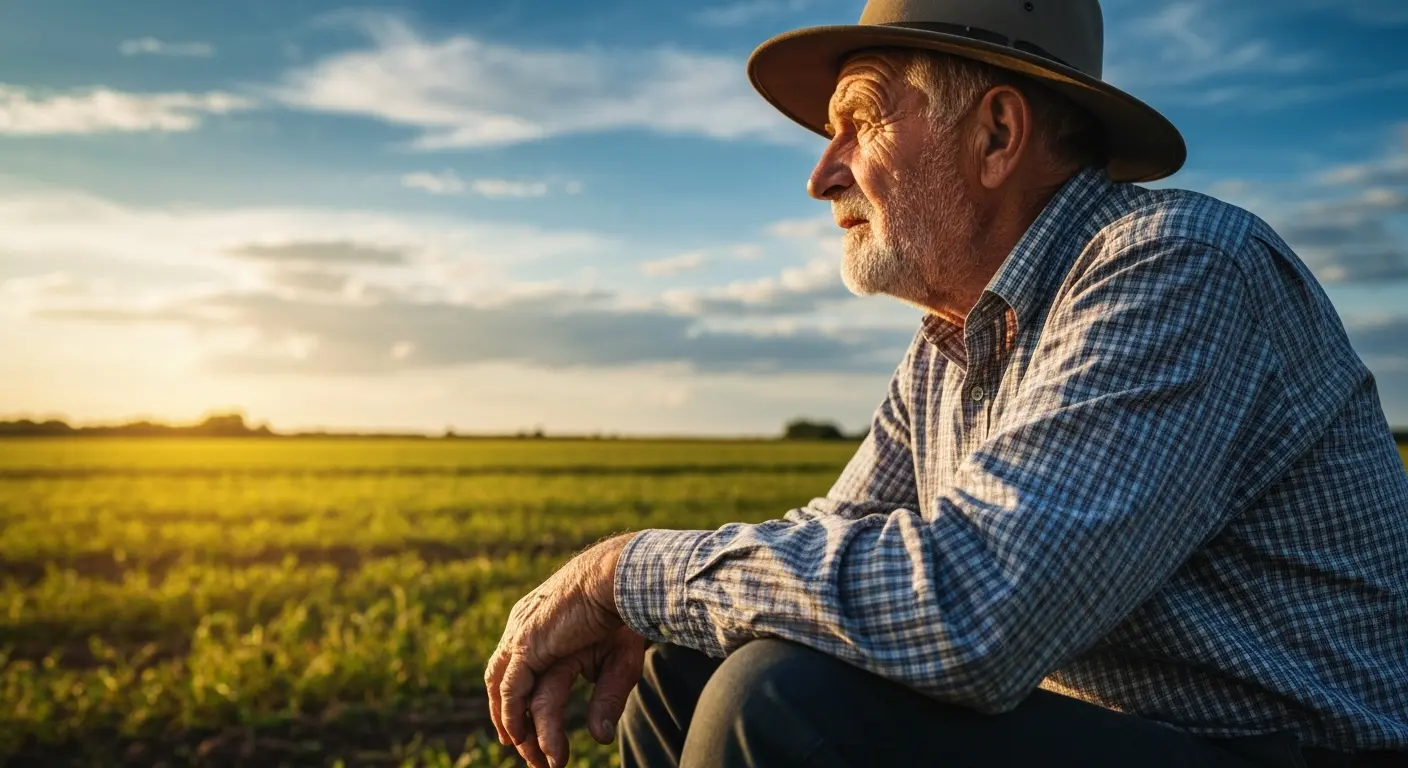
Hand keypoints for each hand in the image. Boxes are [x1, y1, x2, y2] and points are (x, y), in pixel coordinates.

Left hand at [485, 533, 637, 761]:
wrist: (620, 578)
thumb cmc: (625, 613)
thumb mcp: (617, 663)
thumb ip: (605, 700)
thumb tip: (600, 737)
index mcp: (544, 634)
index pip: (526, 681)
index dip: (532, 714)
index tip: (544, 747)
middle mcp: (528, 636)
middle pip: (512, 691)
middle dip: (520, 728)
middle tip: (536, 761)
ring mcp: (523, 637)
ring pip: (507, 693)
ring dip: (515, 727)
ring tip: (531, 756)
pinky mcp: (526, 642)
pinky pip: (510, 688)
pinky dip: (513, 714)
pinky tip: (520, 737)